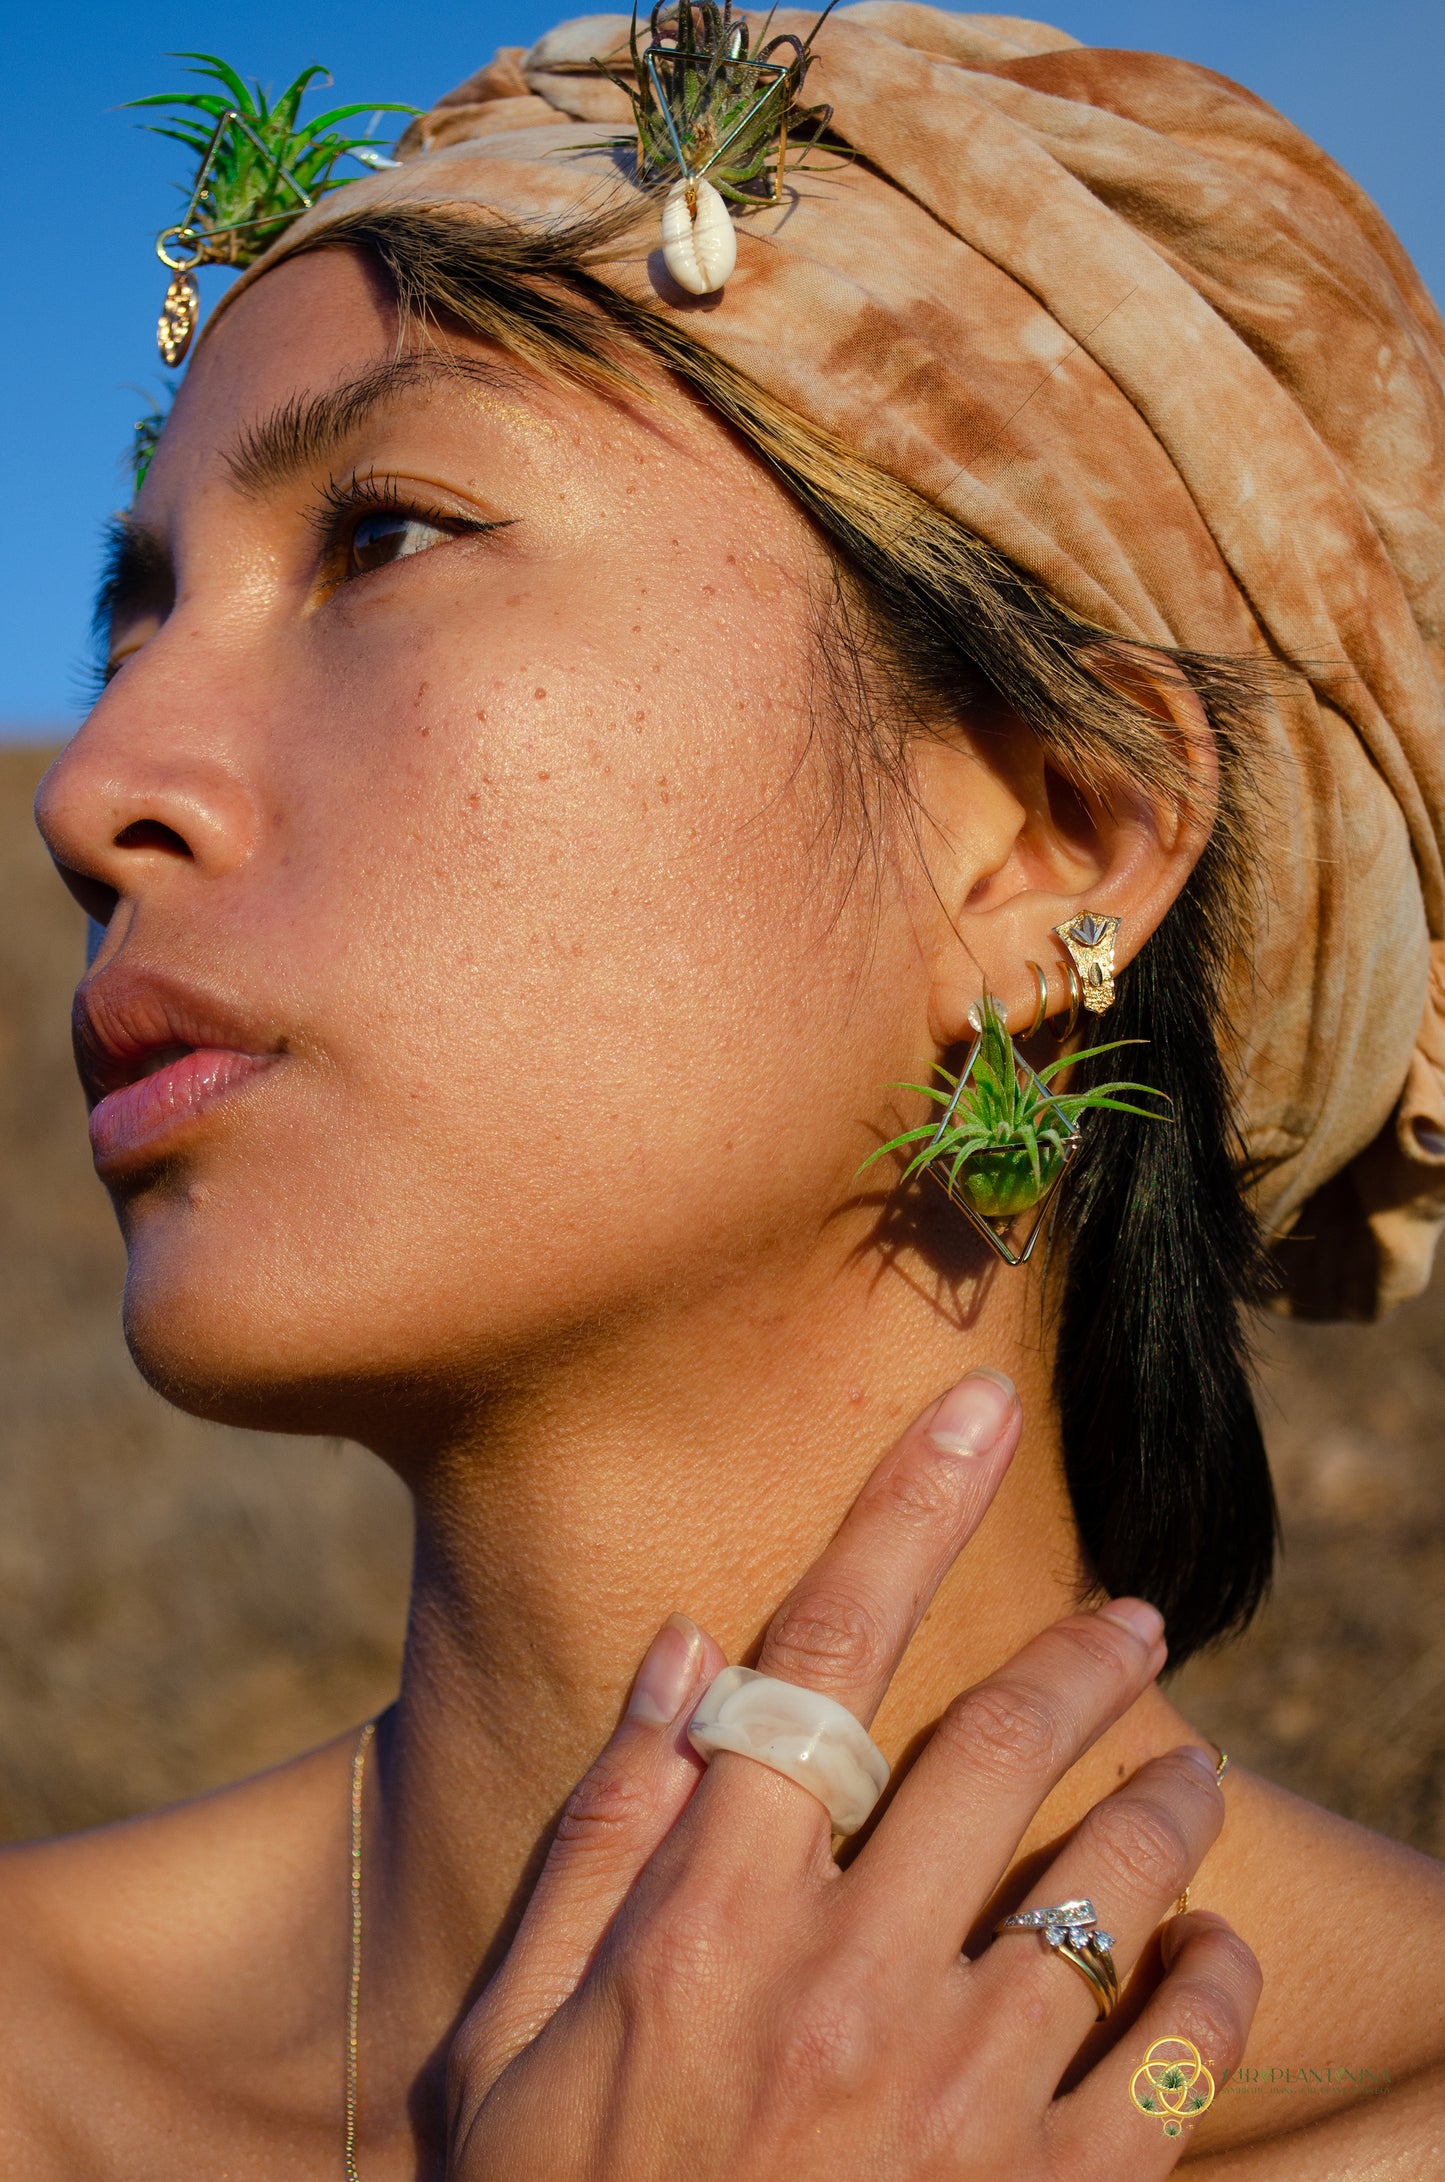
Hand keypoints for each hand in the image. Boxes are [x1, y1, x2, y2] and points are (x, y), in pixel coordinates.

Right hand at [446, 1369, 1259, 2178]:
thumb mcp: (503, 2048)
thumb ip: (597, 1838)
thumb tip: (682, 1649)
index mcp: (704, 1927)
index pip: (819, 1663)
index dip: (905, 1512)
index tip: (978, 1408)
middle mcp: (844, 1989)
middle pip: (1000, 1746)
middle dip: (1087, 1650)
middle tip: (1137, 1616)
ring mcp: (960, 2109)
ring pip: (1113, 1884)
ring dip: (1168, 1798)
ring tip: (1188, 1769)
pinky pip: (1180, 2062)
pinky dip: (1213, 1982)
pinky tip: (1205, 1959)